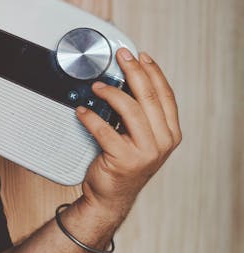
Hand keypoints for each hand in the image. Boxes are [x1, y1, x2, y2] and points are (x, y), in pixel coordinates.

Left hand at [77, 49, 181, 222]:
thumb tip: (128, 78)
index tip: (140, 55)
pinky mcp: (124, 160)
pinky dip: (90, 117)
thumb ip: (142, 112)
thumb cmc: (124, 162)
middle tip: (119, 56)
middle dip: (133, 71)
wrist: (111, 197)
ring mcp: (145, 152)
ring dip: (111, 92)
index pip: (165, 94)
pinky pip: (105, 130)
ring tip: (96, 86)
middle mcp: (162, 142)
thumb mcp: (141, 136)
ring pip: (130, 109)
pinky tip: (82, 111)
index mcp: (170, 132)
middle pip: (148, 97)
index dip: (153, 71)